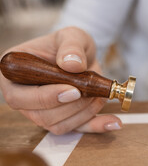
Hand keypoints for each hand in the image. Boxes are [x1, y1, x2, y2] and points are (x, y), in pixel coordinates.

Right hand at [0, 27, 121, 134]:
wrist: (82, 56)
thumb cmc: (69, 45)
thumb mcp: (71, 36)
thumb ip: (70, 46)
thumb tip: (71, 64)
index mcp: (14, 74)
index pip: (19, 96)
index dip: (46, 97)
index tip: (73, 91)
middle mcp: (24, 97)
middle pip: (40, 115)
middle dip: (72, 106)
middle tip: (92, 92)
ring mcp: (42, 112)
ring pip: (58, 125)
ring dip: (84, 113)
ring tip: (101, 95)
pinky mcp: (63, 119)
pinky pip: (77, 129)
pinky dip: (96, 126)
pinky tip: (114, 121)